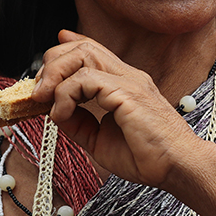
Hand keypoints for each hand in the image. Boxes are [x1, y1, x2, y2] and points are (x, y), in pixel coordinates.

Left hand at [34, 30, 207, 187]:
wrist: (177, 167)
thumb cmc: (146, 156)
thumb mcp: (99, 139)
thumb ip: (79, 122)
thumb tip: (54, 112)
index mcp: (124, 83)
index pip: (93, 50)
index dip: (67, 48)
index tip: (46, 62)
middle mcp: (127, 76)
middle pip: (83, 47)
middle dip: (52, 63)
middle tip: (38, 92)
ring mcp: (128, 81)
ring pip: (82, 54)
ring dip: (54, 75)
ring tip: (44, 100)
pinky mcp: (127, 93)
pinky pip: (86, 79)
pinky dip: (65, 94)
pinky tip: (61, 115)